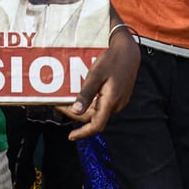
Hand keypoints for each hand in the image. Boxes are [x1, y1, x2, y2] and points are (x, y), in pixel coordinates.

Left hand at [56, 26, 138, 140]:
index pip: (96, 126)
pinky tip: (82, 96)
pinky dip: (90, 104)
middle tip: (60, 104)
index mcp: (111, 101)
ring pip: (98, 111)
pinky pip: (102, 105)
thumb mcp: (96, 75)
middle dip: (76, 114)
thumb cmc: (112, 61)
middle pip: (93, 117)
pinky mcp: (119, 97)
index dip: (83, 133)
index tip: (71, 136)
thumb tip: (76, 112)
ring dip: (83, 109)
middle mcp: (116, 105)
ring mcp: (119, 101)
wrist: (129, 52)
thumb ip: (86, 94)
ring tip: (67, 100)